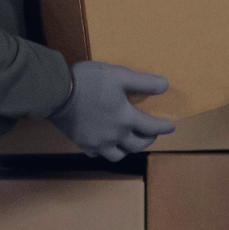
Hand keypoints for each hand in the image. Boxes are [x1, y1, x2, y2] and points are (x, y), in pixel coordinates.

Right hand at [47, 61, 175, 161]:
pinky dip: (105, 150)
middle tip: (151, 134)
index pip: (152, 127)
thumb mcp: (119, 75)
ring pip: (118, 154)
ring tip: (129, 141)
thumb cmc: (89, 81)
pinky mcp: (82, 143)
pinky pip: (98, 153)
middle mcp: (115, 135)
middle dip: (148, 140)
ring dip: (128, 149)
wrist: (57, 92)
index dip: (164, 127)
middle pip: (137, 146)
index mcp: (126, 119)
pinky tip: (105, 143)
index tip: (171, 127)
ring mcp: (98, 142)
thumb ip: (144, 82)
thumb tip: (166, 85)